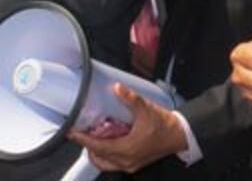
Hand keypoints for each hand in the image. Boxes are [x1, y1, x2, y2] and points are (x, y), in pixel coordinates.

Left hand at [68, 83, 186, 172]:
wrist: (179, 135)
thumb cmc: (164, 125)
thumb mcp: (146, 109)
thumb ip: (130, 98)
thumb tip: (117, 88)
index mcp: (126, 149)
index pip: (97, 146)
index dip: (83, 139)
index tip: (73, 133)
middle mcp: (126, 160)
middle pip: (98, 158)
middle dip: (88, 147)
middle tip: (84, 134)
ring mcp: (131, 164)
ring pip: (106, 163)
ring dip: (98, 152)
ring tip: (96, 138)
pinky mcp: (136, 163)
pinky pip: (115, 163)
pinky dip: (108, 154)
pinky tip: (111, 142)